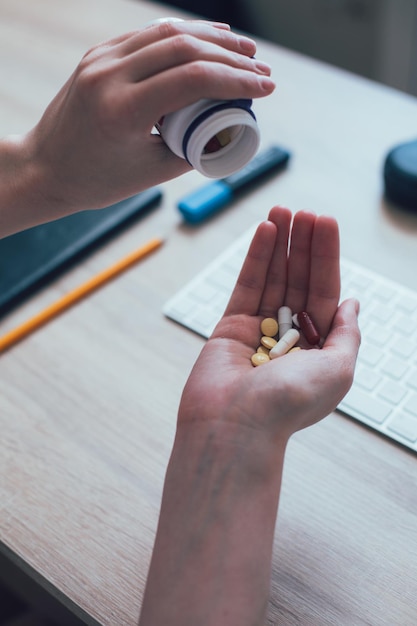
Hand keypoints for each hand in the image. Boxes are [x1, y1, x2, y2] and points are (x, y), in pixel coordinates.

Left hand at [3, 20, 273, 234]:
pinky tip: (208, 38)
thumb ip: (194, 148)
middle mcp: (108, 75)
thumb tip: (230, 130)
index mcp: (122, 110)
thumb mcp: (152, 172)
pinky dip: (183, 35)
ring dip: (212, 38)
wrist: (45, 168)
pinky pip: (148, 36)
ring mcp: (101, 59)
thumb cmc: (96, 179)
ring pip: (168, 33)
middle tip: (262, 70)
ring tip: (245, 51)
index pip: (193, 79)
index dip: (237, 80)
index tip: (266, 88)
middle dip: (233, 57)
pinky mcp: (99, 54)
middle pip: (185, 48)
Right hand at [178, 206, 360, 445]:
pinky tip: (264, 232)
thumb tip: (352, 303)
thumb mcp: (338, 369)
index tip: (325, 223)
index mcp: (319, 346)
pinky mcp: (231, 326)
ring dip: (279, 243)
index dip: (326, 256)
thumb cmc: (289, 404)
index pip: (324, 291)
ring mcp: (260, 329)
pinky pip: (246, 285)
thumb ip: (347, 334)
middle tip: (304, 212)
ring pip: (272, 277)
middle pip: (299, 279)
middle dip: (303, 245)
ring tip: (282, 210)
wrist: (235, 426)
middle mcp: (291, 336)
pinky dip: (256, 258)